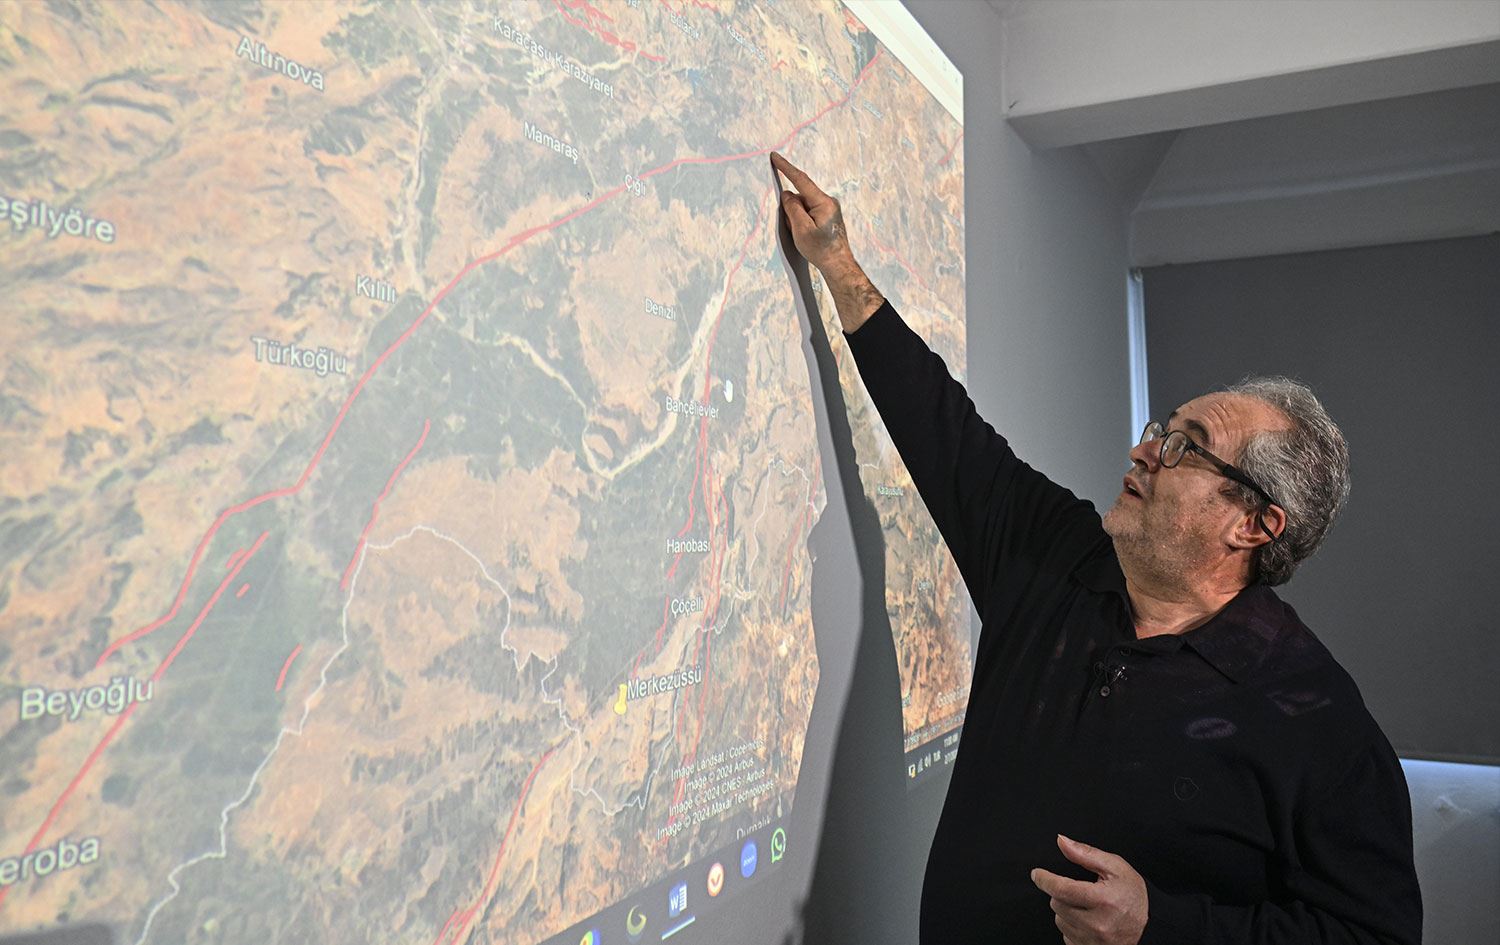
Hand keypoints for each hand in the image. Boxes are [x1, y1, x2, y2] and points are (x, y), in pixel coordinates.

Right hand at [770, 151, 856, 273]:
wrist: (838, 264)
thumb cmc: (822, 250)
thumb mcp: (801, 229)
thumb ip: (792, 208)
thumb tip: (787, 195)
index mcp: (823, 202)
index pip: (801, 180)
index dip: (786, 168)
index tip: (775, 157)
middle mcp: (828, 202)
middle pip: (800, 197)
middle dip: (791, 210)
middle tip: (793, 228)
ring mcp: (829, 209)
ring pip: (803, 206)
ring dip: (796, 219)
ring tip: (803, 236)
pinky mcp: (827, 216)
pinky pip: (808, 213)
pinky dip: (802, 222)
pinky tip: (806, 236)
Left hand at [1031, 835, 1148, 944]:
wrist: (1151, 926)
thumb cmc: (1134, 896)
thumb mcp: (1115, 867)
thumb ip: (1086, 853)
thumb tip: (1062, 842)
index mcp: (1103, 900)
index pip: (1062, 889)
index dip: (1045, 879)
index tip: (1037, 874)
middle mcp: (1097, 924)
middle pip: (1057, 903)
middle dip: (1063, 893)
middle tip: (1081, 892)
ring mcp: (1093, 941)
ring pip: (1059, 920)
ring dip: (1066, 910)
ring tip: (1087, 907)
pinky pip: (1066, 935)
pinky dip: (1072, 926)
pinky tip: (1088, 921)